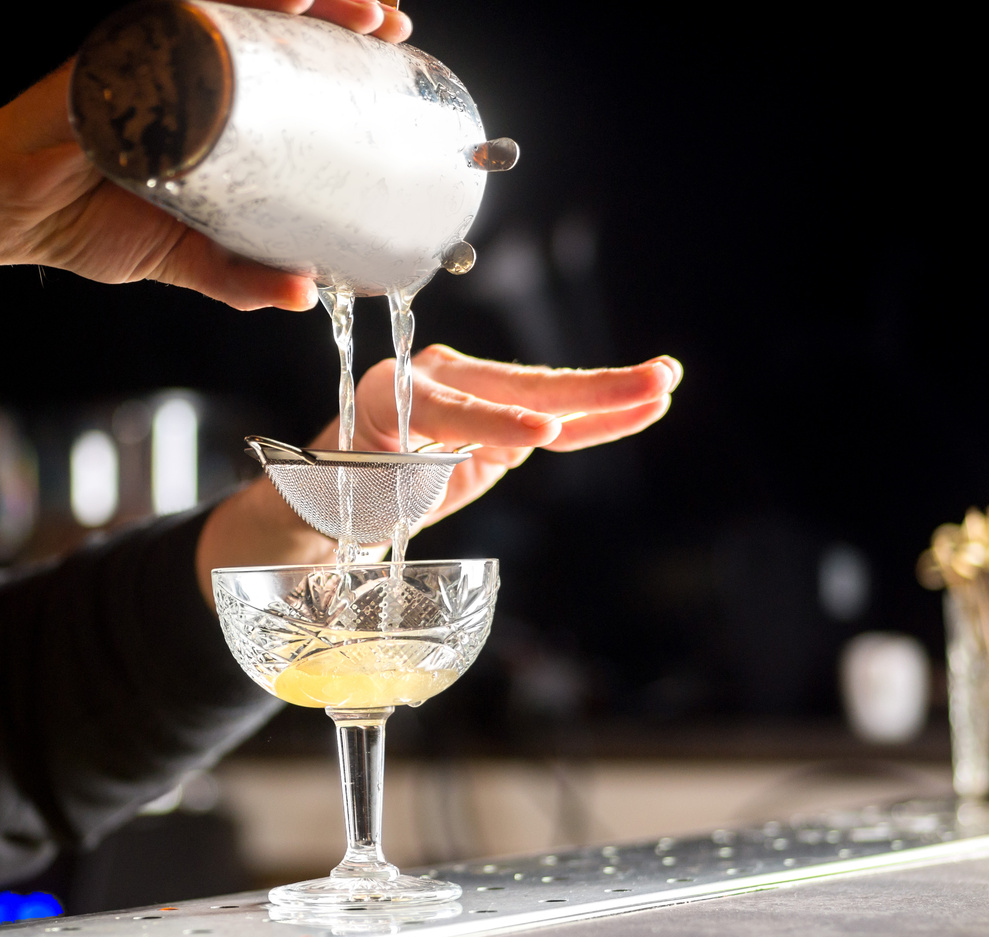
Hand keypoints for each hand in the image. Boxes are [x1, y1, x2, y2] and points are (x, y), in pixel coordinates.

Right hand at [0, 0, 410, 313]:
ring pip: (241, 15)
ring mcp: (152, 58)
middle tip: (390, 26)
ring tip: (359, 9)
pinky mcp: (119, 58)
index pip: (283, 73)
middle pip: (274, 31)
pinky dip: (233, 10)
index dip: (337, 62)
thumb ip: (240, 276)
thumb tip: (304, 295)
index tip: (392, 60)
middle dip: (336, 21)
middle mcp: (184, 73)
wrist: (1, 215)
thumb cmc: (81, 221)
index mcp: (208, 113)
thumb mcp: (181, 257)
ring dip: (302, 5)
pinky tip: (282, 2)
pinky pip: (182, 22)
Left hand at [195, 347, 680, 599]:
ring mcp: (474, 398)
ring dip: (609, 394)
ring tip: (663, 383)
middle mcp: (434, 382)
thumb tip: (372, 487)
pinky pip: (556, 423)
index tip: (540, 435)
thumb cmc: (325, 501)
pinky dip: (599, 419)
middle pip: (514, 388)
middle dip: (580, 390)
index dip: (493, 424)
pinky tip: (644, 406)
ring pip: (547, 399)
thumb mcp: (330, 502)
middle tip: (640, 384)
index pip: (447, 408)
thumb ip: (357, 491)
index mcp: (385, 394)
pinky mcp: (501, 426)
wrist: (332, 499)